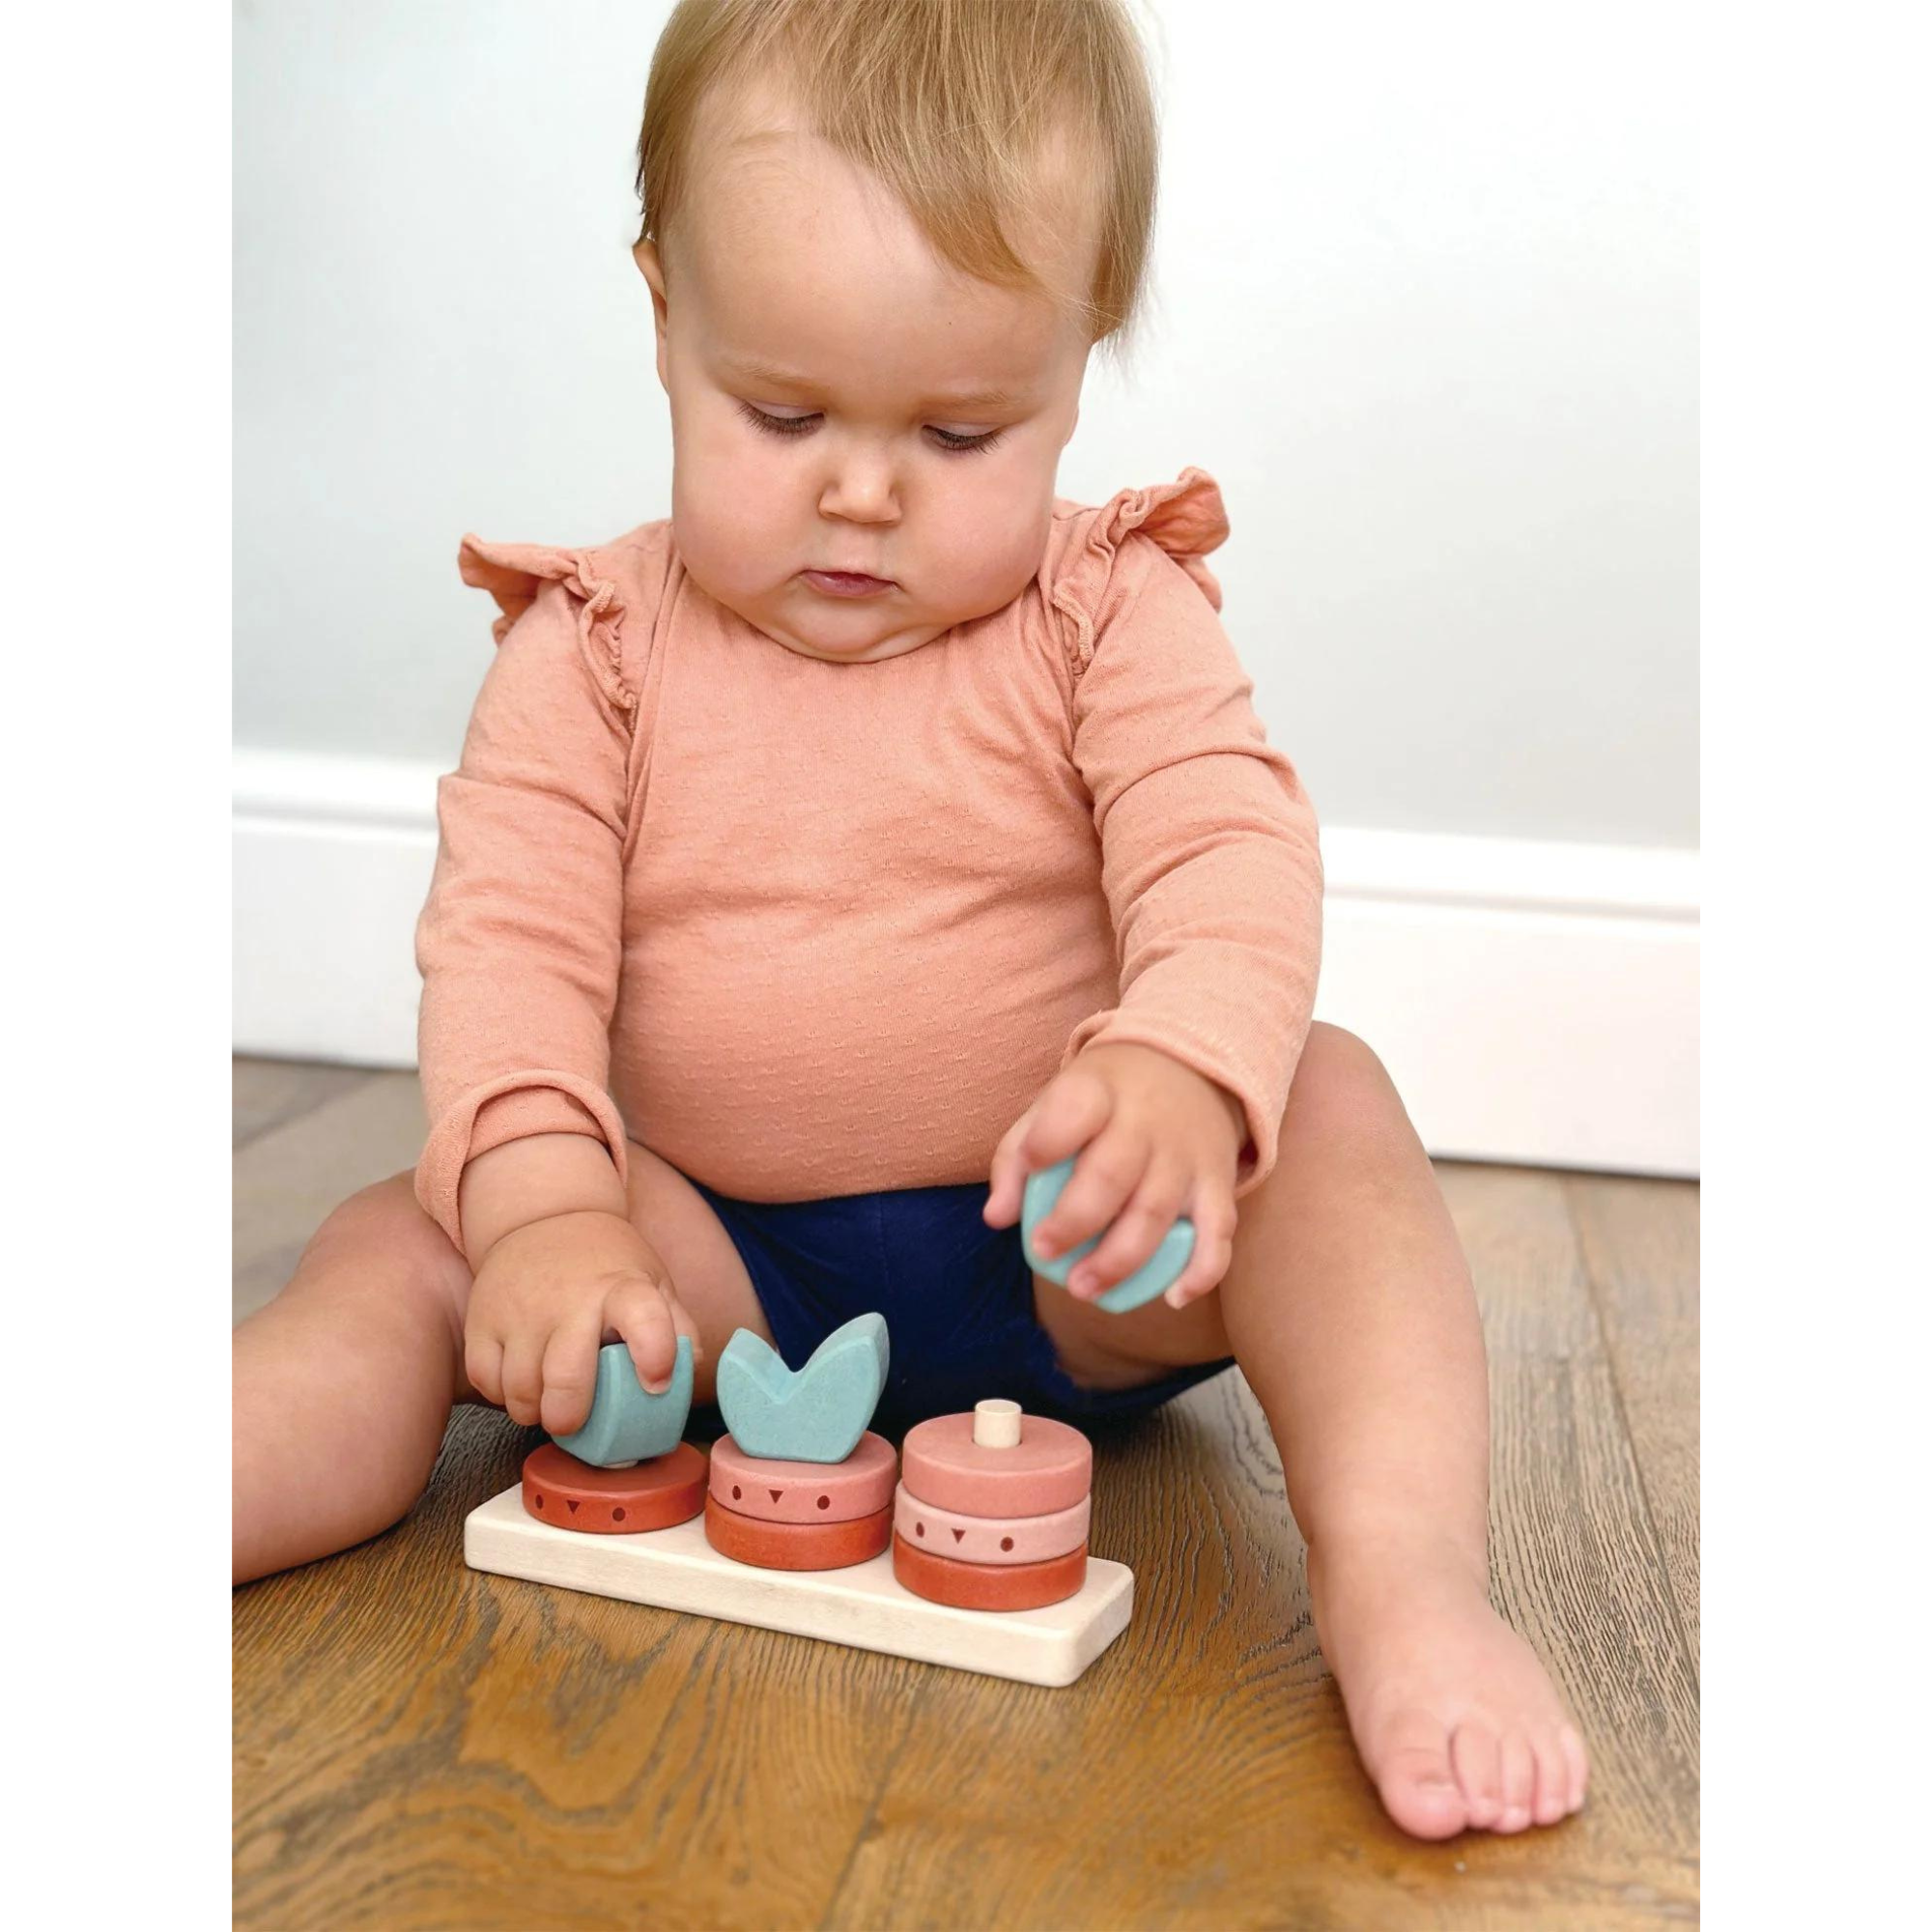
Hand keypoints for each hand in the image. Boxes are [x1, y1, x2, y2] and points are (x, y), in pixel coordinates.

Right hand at [465, 1209, 700, 1435]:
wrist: (543, 1218)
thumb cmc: (606, 1264)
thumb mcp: (651, 1281)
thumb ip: (675, 1326)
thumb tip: (687, 1371)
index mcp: (622, 1288)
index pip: (644, 1317)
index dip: (653, 1355)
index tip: (655, 1383)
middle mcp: (570, 1299)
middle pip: (565, 1377)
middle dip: (570, 1417)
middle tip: (574, 1421)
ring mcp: (521, 1310)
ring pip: (520, 1390)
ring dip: (534, 1411)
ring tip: (547, 1402)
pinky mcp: (482, 1319)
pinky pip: (486, 1380)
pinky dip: (501, 1395)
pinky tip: (519, 1383)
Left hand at [984, 1041, 1245, 1308]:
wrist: (1192, 1067)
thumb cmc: (1105, 1099)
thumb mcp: (1056, 1103)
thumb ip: (1017, 1156)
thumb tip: (997, 1217)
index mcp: (1098, 1092)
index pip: (1075, 1110)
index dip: (1049, 1141)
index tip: (1032, 1165)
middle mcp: (1146, 1123)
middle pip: (1112, 1175)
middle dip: (1075, 1222)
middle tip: (1045, 1253)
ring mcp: (1185, 1155)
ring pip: (1156, 1212)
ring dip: (1119, 1260)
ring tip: (1083, 1287)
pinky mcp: (1218, 1182)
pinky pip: (1218, 1231)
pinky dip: (1202, 1270)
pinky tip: (1174, 1297)